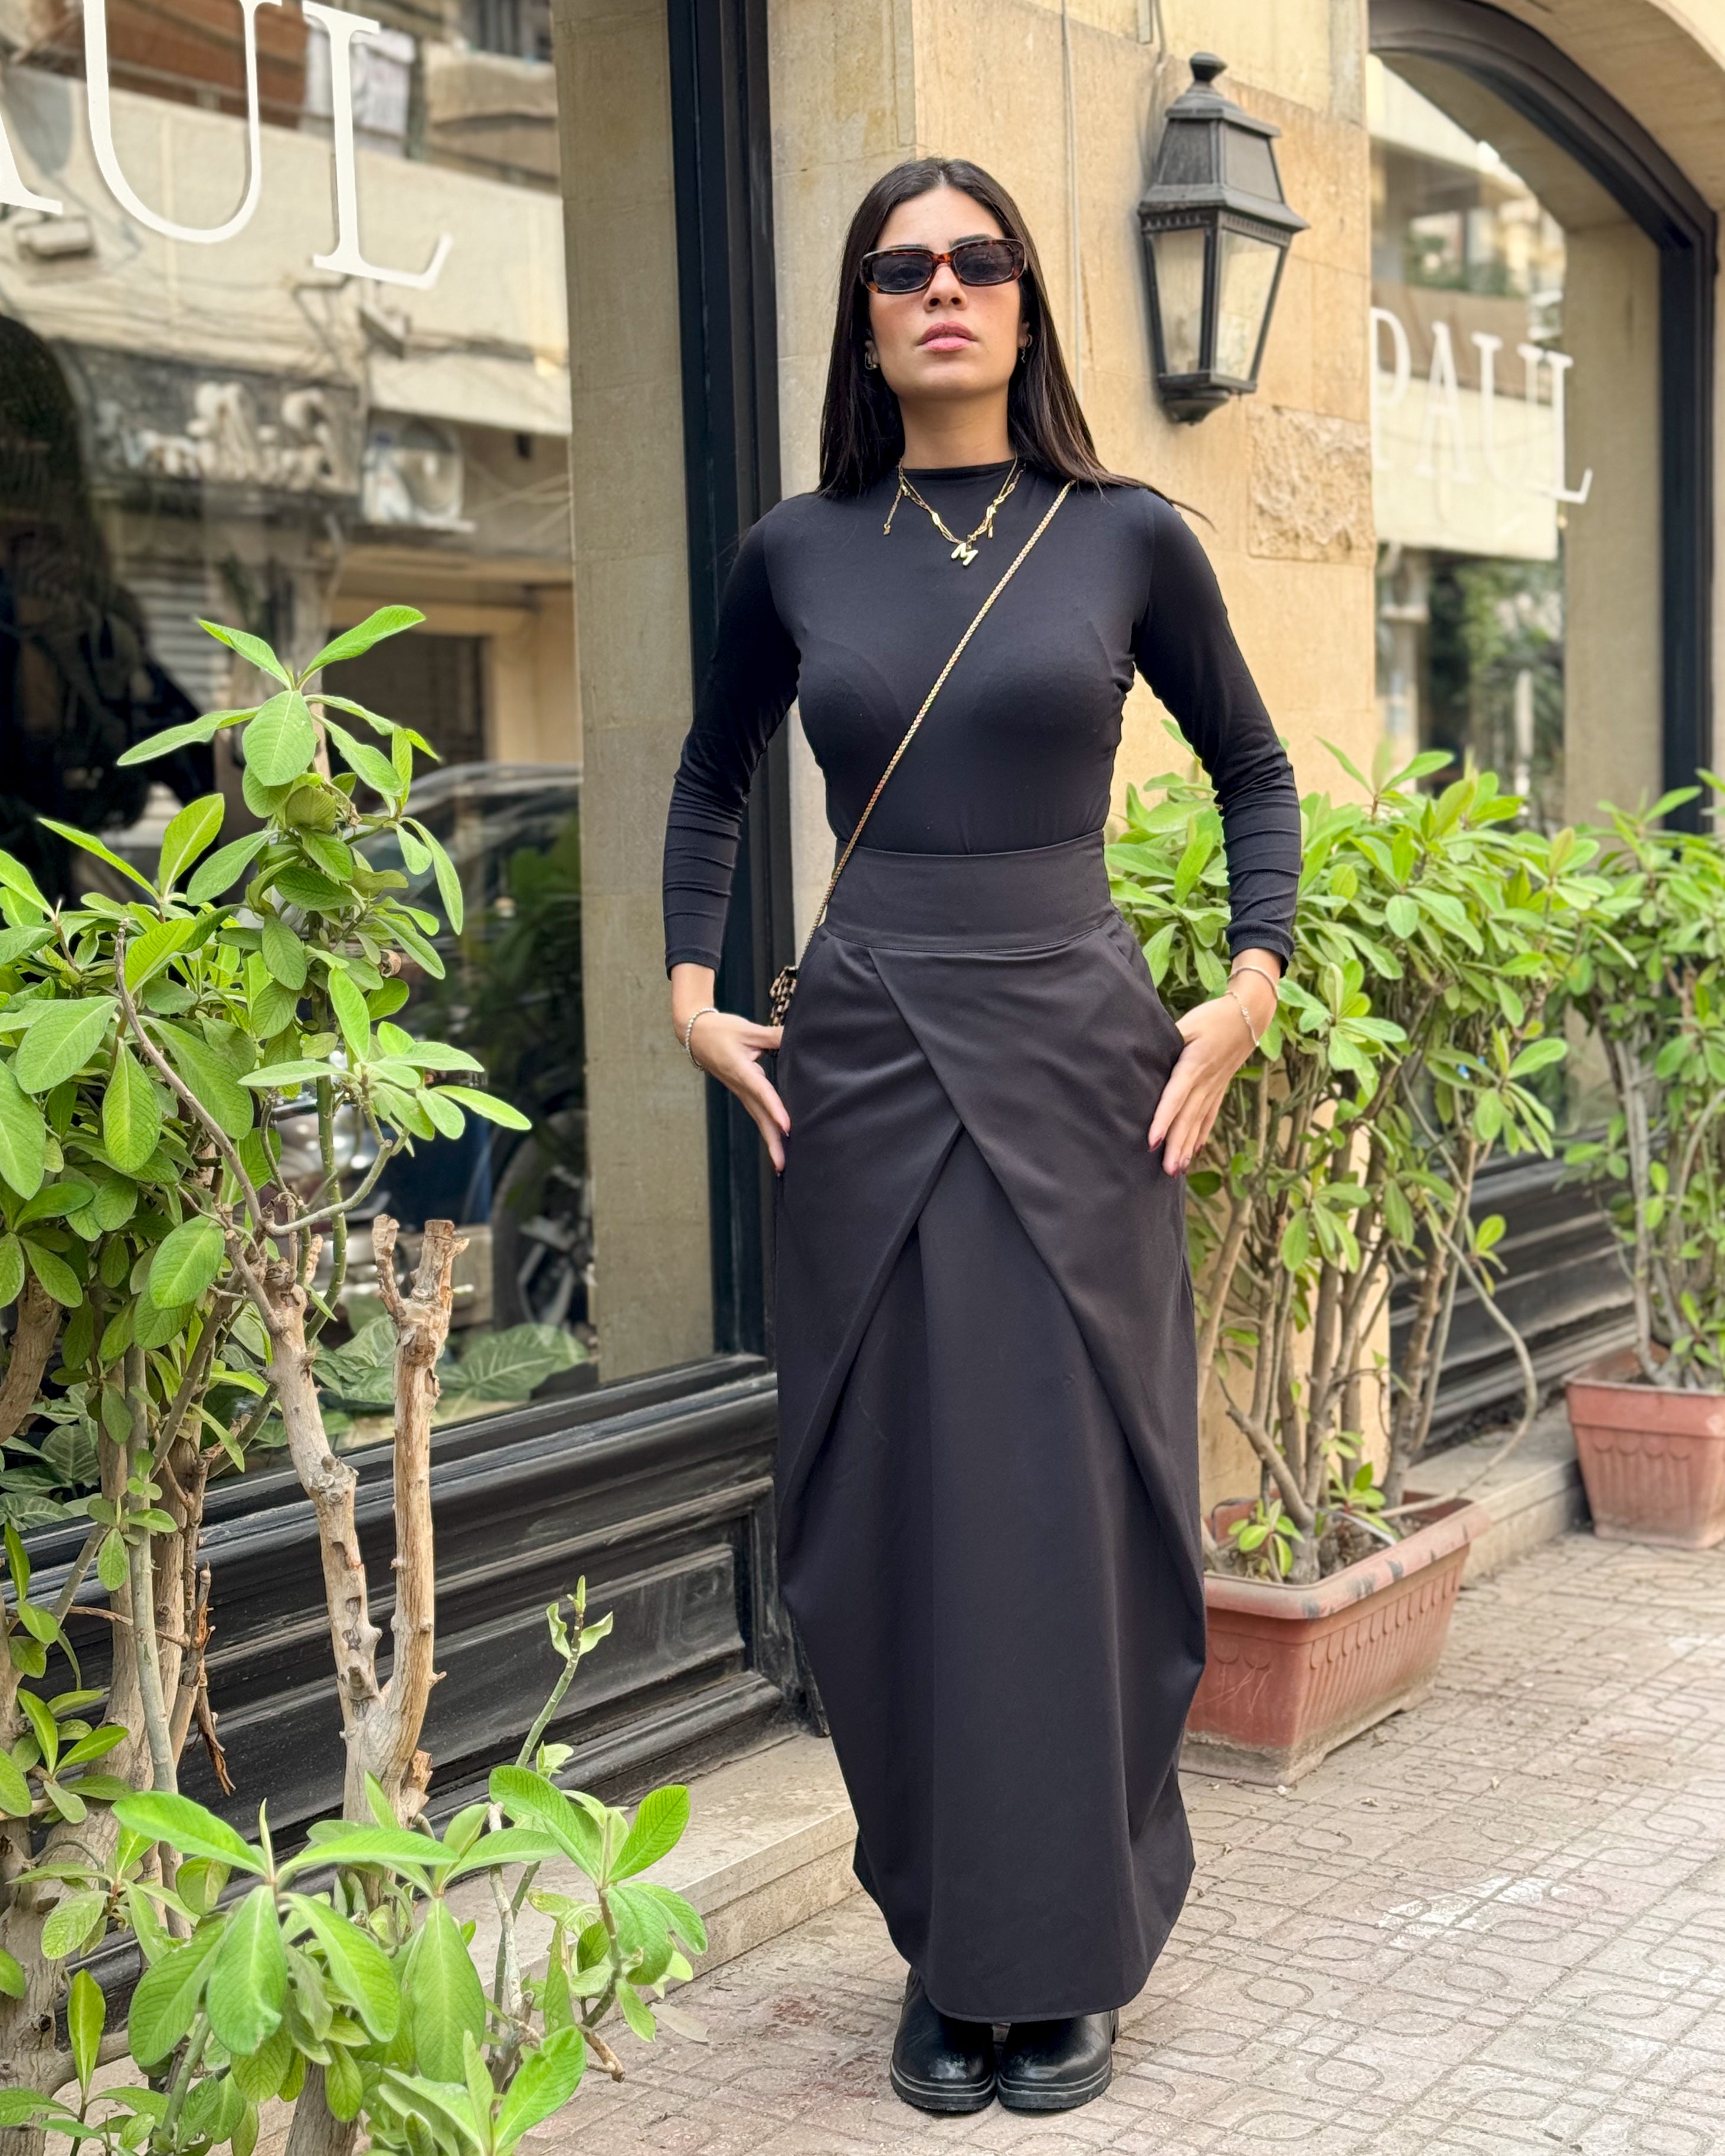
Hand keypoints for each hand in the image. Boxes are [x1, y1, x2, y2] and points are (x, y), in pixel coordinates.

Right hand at [684, 1006, 789, 1170]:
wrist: (696, 1035)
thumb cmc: (722, 1031)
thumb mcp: (748, 1030)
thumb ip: (774, 1035)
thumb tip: (800, 1036)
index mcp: (741, 1070)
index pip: (762, 1092)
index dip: (775, 1109)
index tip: (787, 1127)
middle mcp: (741, 1086)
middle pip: (760, 1117)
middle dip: (772, 1141)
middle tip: (783, 1165)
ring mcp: (741, 1092)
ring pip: (759, 1119)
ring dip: (770, 1141)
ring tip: (782, 1164)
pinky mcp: (743, 1092)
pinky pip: (757, 1114)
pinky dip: (767, 1129)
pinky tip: (777, 1142)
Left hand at [1148, 962, 1276, 1175]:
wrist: (1250, 1014)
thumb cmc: (1214, 1016)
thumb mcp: (1188, 1024)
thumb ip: (1166, 1041)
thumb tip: (1140, 1056)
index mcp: (1194, 1064)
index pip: (1176, 1096)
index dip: (1163, 1119)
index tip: (1152, 1141)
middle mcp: (1206, 1080)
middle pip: (1188, 1117)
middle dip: (1176, 1145)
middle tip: (1166, 1171)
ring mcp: (1215, 1087)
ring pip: (1199, 1121)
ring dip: (1188, 1146)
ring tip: (1177, 1170)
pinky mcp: (1220, 1087)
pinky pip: (1209, 1115)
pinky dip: (1201, 1134)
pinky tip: (1195, 1151)